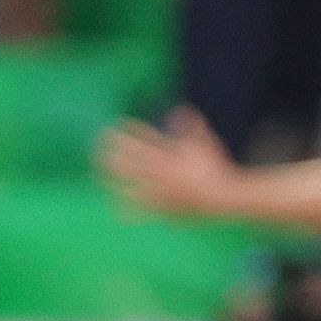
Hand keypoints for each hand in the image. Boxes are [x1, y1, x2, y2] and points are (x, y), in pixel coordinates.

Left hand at [100, 108, 241, 214]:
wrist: (225, 199)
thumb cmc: (215, 169)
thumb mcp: (204, 146)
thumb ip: (191, 128)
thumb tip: (181, 109)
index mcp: (171, 158)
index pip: (142, 143)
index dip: (126, 135)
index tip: (112, 128)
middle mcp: (163, 176)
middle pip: (131, 163)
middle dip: (113, 155)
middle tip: (96, 148)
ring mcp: (162, 193)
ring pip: (131, 186)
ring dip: (114, 180)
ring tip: (99, 174)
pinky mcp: (165, 209)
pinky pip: (142, 210)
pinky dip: (129, 209)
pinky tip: (115, 207)